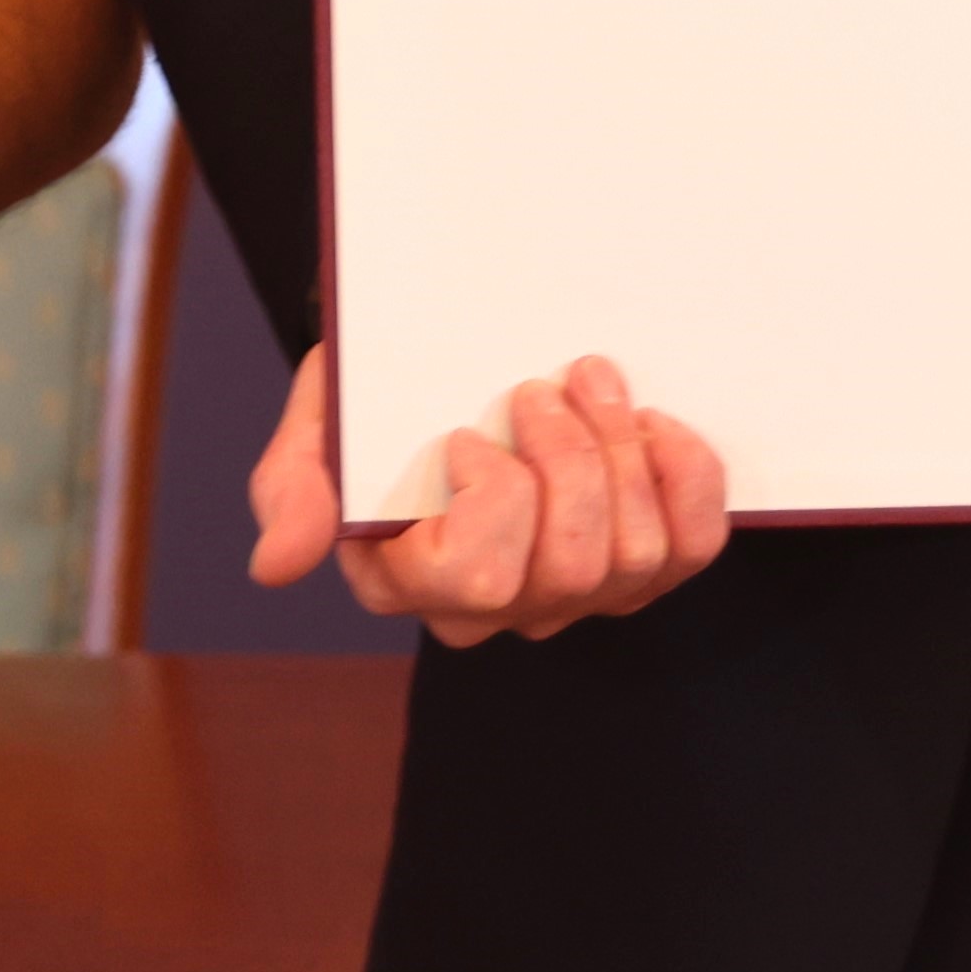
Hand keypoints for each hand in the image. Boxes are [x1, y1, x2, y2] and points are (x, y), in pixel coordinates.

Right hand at [248, 342, 729, 645]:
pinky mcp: (643, 565)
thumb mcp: (322, 426)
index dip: (493, 498)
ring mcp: (577, 594)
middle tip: (543, 385)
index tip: (466, 431)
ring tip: (590, 378)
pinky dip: (688, 479)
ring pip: (636, 556)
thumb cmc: (377, 398)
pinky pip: (693, 547)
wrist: (444, 361)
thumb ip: (296, 490)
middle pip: (569, 568)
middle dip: (571, 459)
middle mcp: (499, 610)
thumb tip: (277, 566)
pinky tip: (653, 423)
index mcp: (412, 582)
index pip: (476, 581)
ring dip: (623, 450)